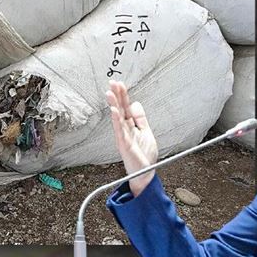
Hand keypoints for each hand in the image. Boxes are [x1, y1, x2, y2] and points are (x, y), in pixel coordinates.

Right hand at [105, 80, 157, 196]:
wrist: (145, 174)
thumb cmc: (144, 156)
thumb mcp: (146, 132)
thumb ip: (141, 118)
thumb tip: (136, 103)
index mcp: (131, 126)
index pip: (126, 107)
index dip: (123, 95)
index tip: (119, 84)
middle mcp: (125, 130)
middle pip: (120, 109)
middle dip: (116, 96)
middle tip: (112, 83)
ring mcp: (123, 137)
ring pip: (117, 117)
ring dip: (113, 104)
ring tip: (110, 93)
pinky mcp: (124, 145)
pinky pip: (119, 130)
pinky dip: (116, 120)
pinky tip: (114, 111)